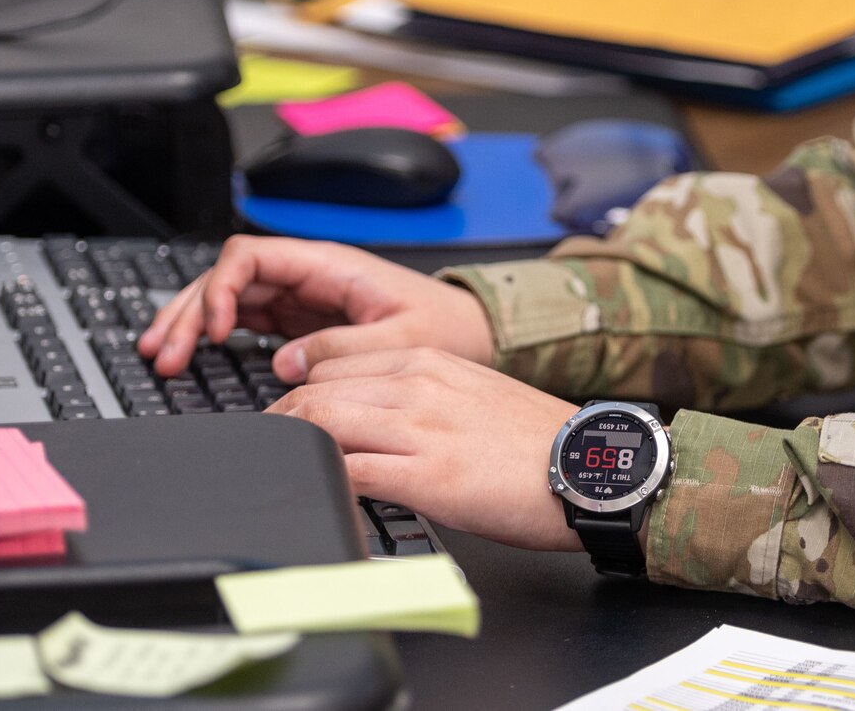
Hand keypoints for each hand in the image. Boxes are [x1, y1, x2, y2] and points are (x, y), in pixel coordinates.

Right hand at [136, 234, 493, 380]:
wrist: (475, 333)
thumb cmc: (447, 327)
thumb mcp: (403, 341)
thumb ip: (344, 349)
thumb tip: (286, 362)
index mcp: (330, 266)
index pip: (253, 256)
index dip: (222, 288)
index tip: (215, 331)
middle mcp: (310, 275)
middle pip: (228, 277)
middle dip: (189, 310)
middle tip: (164, 354)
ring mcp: (303, 297)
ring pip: (230, 297)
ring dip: (191, 322)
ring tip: (161, 357)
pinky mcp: (303, 321)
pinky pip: (246, 319)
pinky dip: (213, 336)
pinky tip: (192, 357)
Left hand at [269, 348, 581, 552]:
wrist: (588, 469)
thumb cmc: (535, 442)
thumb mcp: (472, 395)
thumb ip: (418, 397)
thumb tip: (371, 420)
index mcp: (428, 360)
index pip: (334, 365)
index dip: (296, 395)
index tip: (283, 419)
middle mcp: (419, 384)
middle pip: (317, 392)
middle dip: (279, 423)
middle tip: (265, 450)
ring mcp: (422, 429)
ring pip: (324, 424)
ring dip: (290, 449)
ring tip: (279, 472)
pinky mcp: (429, 477)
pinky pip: (350, 471)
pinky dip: (322, 481)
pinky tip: (316, 494)